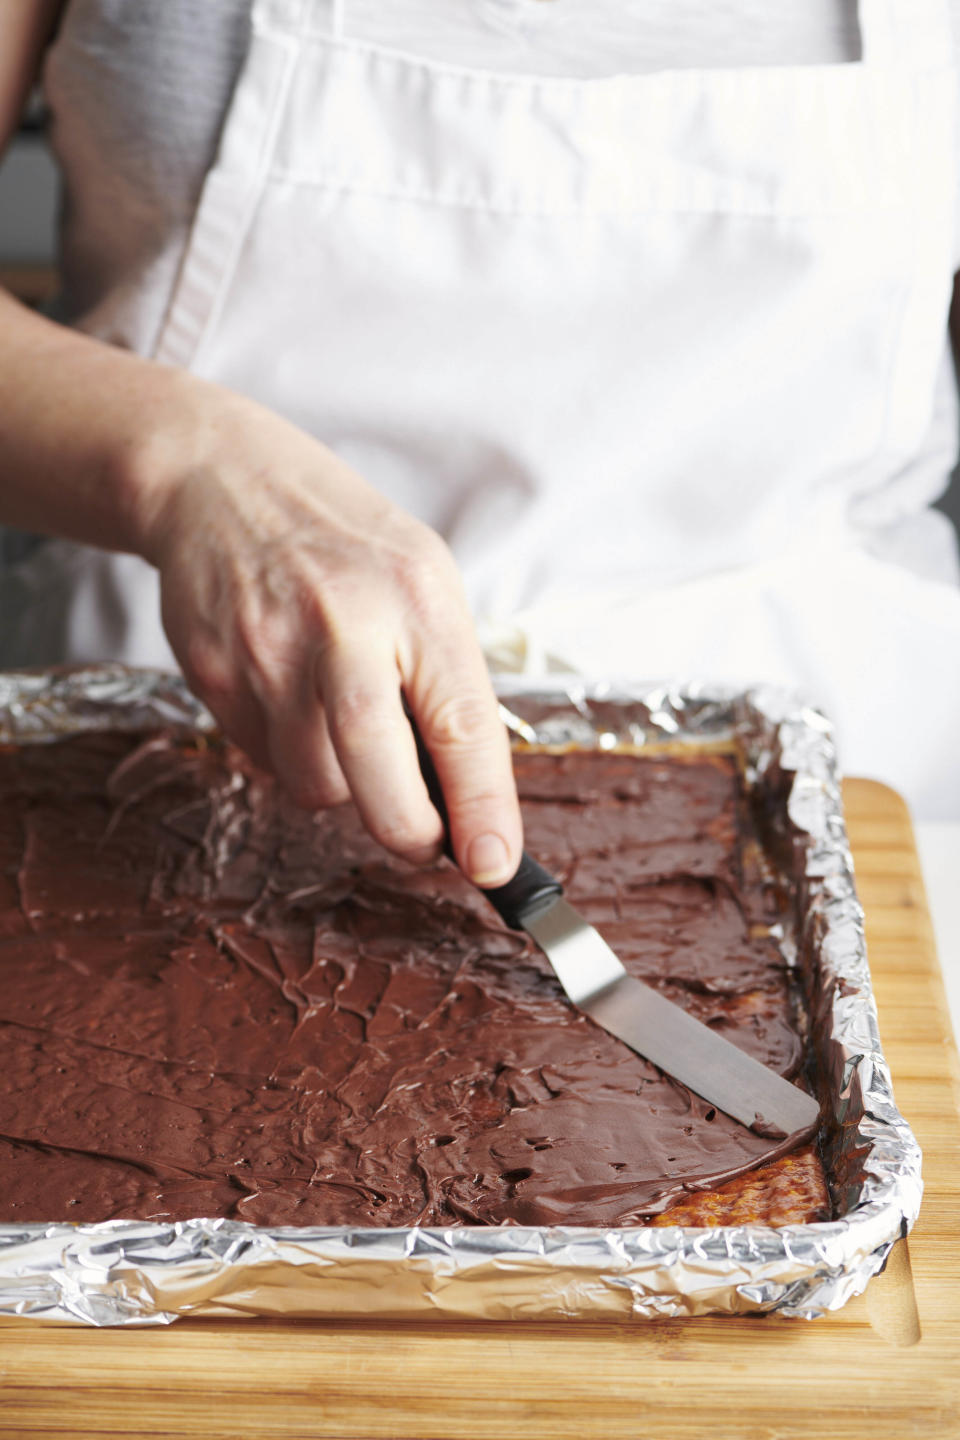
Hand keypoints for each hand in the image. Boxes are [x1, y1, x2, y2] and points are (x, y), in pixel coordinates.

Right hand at [140, 379, 522, 883]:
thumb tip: (468, 795)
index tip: (496, 864)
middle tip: (422, 840)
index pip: (461, 725)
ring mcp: (269, 651)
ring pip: (316, 784)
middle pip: (376, 774)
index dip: (482, 809)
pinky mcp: (213, 672)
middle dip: (408, 832)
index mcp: (418, 599)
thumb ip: (448, 678)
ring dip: (340, 783)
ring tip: (341, 720)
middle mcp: (343, 626)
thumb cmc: (345, 542)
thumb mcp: (425, 580)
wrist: (222, 481)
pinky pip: (264, 759)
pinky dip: (289, 752)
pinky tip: (290, 693)